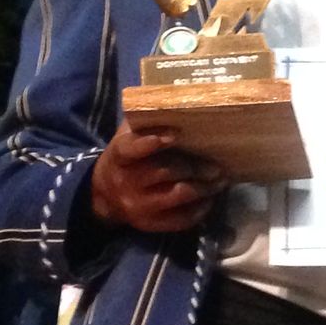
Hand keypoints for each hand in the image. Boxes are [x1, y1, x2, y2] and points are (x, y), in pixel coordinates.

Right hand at [89, 121, 224, 234]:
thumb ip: (145, 123)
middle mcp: (126, 182)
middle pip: (164, 172)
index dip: (152, 142)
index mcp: (119, 156)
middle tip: (217, 166)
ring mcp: (138, 206)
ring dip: (203, 188)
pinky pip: (180, 220)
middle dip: (194, 167)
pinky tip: (210, 200)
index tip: (175, 135)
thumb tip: (175, 100)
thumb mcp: (126, 137)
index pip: (131, 149)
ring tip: (220, 181)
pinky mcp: (150, 224)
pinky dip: (199, 210)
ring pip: (177, 196)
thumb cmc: (126, 158)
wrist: (105, 195)